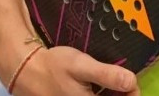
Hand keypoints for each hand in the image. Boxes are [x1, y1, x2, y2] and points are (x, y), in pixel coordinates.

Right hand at [10, 46, 140, 95]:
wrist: (27, 71)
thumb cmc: (55, 67)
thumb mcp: (81, 66)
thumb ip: (107, 75)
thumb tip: (132, 82)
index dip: (131, 93)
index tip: (131, 80)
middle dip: (120, 94)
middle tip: (122, 79)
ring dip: (110, 93)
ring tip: (110, 81)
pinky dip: (98, 93)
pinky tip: (95, 85)